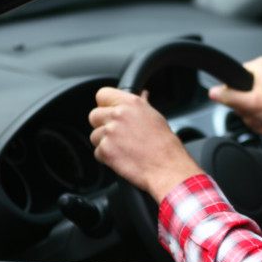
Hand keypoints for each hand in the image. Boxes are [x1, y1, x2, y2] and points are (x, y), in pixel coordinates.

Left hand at [88, 87, 203, 202]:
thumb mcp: (156, 117)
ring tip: (123, 149)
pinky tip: (122, 158)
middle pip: (94, 115)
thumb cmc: (165, 145)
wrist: (167, 167)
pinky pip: (97, 152)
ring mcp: (110, 132)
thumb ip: (142, 104)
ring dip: (104, 143)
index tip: (109, 112)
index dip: (105, 105)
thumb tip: (142, 94)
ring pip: (94, 135)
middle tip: (118, 135)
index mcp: (131, 103)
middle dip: (102, 125)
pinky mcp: (105, 150)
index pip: (102, 94)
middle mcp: (119, 115)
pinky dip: (107, 158)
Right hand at [208, 56, 261, 149]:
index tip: (241, 106)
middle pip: (241, 93)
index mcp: (260, 66)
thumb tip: (213, 93)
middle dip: (246, 110)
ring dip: (254, 117)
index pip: (233, 79)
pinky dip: (261, 118)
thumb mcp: (252, 104)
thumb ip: (229, 98)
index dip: (234, 96)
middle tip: (255, 115)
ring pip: (250, 103)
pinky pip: (260, 108)